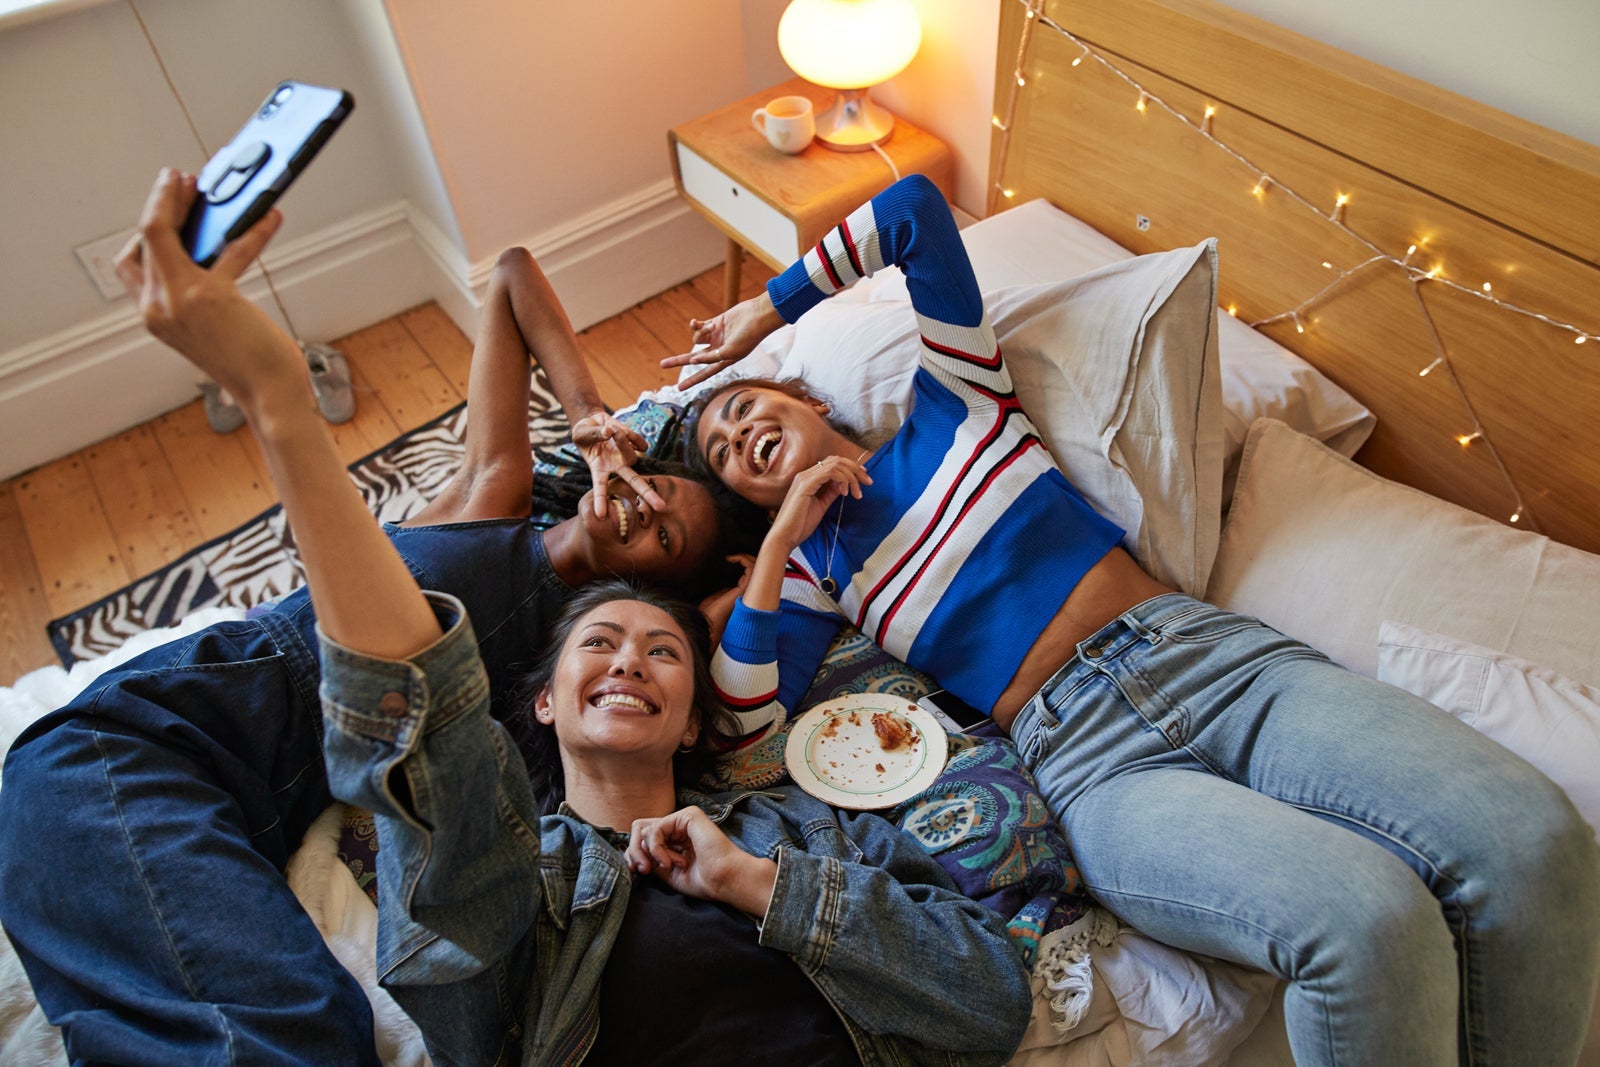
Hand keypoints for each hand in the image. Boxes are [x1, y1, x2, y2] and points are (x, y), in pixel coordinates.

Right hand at [115, 169, 296, 408]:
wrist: (270, 395)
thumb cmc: (251, 363)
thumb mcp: (211, 325)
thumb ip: (197, 289)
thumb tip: (211, 243)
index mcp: (153, 315)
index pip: (131, 261)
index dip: (147, 228)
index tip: (165, 203)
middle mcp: (155, 308)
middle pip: (145, 237)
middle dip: (161, 201)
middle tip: (181, 179)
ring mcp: (176, 302)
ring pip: (164, 231)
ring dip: (181, 201)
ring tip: (201, 184)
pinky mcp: (208, 297)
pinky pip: (228, 248)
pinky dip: (252, 229)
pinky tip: (270, 217)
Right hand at [571, 412, 664, 517]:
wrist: (594, 422)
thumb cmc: (584, 433)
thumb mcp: (581, 434)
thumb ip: (594, 434)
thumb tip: (609, 432)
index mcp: (599, 469)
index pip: (600, 488)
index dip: (600, 501)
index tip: (600, 516)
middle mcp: (616, 466)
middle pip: (634, 481)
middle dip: (648, 494)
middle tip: (662, 507)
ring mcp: (627, 457)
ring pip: (633, 457)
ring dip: (623, 443)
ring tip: (612, 431)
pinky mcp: (635, 445)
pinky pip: (640, 444)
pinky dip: (632, 436)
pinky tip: (621, 430)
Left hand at [626, 806, 777, 917]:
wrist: (725, 880)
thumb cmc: (703, 881)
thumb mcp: (667, 873)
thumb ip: (650, 859)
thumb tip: (630, 852)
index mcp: (674, 839)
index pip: (642, 838)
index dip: (634, 855)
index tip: (639, 873)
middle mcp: (677, 826)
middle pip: (638, 830)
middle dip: (635, 851)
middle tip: (644, 870)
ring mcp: (682, 819)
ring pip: (642, 828)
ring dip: (649, 853)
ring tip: (667, 866)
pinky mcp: (688, 815)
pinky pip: (656, 829)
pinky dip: (657, 848)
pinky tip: (671, 862)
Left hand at [659, 292, 784, 389]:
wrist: (757, 315)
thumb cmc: (749, 336)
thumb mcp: (730, 351)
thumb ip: (712, 357)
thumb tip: (693, 359)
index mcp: (723, 361)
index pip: (704, 373)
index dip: (691, 381)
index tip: (679, 388)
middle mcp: (718, 350)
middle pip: (693, 358)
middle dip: (678, 360)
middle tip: (662, 364)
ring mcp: (716, 336)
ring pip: (697, 339)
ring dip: (700, 334)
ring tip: (711, 329)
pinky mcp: (715, 323)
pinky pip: (699, 326)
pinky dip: (695, 325)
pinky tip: (694, 323)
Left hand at [699, 553, 756, 645]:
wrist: (707, 624)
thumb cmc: (710, 613)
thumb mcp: (718, 594)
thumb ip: (727, 584)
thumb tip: (729, 571)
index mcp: (745, 594)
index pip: (754, 575)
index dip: (745, 563)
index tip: (730, 559)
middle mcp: (750, 592)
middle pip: (759, 570)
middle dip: (747, 559)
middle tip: (733, 557)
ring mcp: (750, 590)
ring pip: (758, 567)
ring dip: (745, 557)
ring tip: (732, 557)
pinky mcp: (745, 588)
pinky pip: (751, 567)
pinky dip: (742, 559)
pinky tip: (731, 559)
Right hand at [767, 454, 870, 554]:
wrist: (785, 537)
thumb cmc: (799, 525)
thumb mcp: (820, 506)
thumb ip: (830, 493)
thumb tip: (843, 485)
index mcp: (808, 478)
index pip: (833, 463)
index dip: (851, 468)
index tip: (863, 479)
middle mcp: (805, 474)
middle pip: (836, 460)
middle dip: (856, 469)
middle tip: (868, 482)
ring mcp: (804, 478)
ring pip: (836, 464)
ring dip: (852, 477)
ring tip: (857, 493)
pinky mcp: (805, 485)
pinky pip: (830, 473)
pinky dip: (842, 480)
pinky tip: (846, 493)